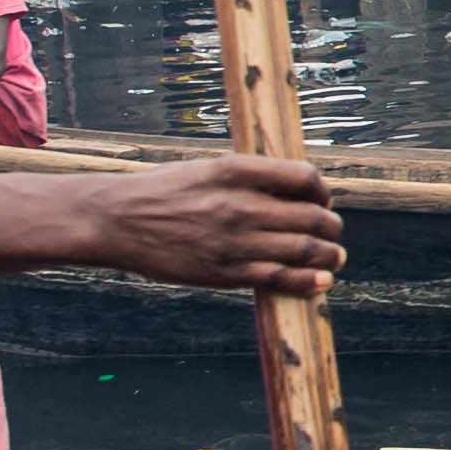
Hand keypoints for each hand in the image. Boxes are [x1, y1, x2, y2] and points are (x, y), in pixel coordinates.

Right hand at [87, 152, 339, 293]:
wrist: (116, 220)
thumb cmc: (162, 191)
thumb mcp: (208, 168)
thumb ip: (250, 177)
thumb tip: (292, 190)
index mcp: (237, 171)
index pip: (304, 178)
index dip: (322, 192)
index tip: (321, 201)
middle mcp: (240, 204)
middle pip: (311, 216)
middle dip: (331, 227)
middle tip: (332, 232)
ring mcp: (234, 240)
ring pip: (303, 249)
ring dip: (328, 255)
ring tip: (334, 257)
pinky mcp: (225, 271)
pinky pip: (279, 278)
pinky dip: (308, 281)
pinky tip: (321, 281)